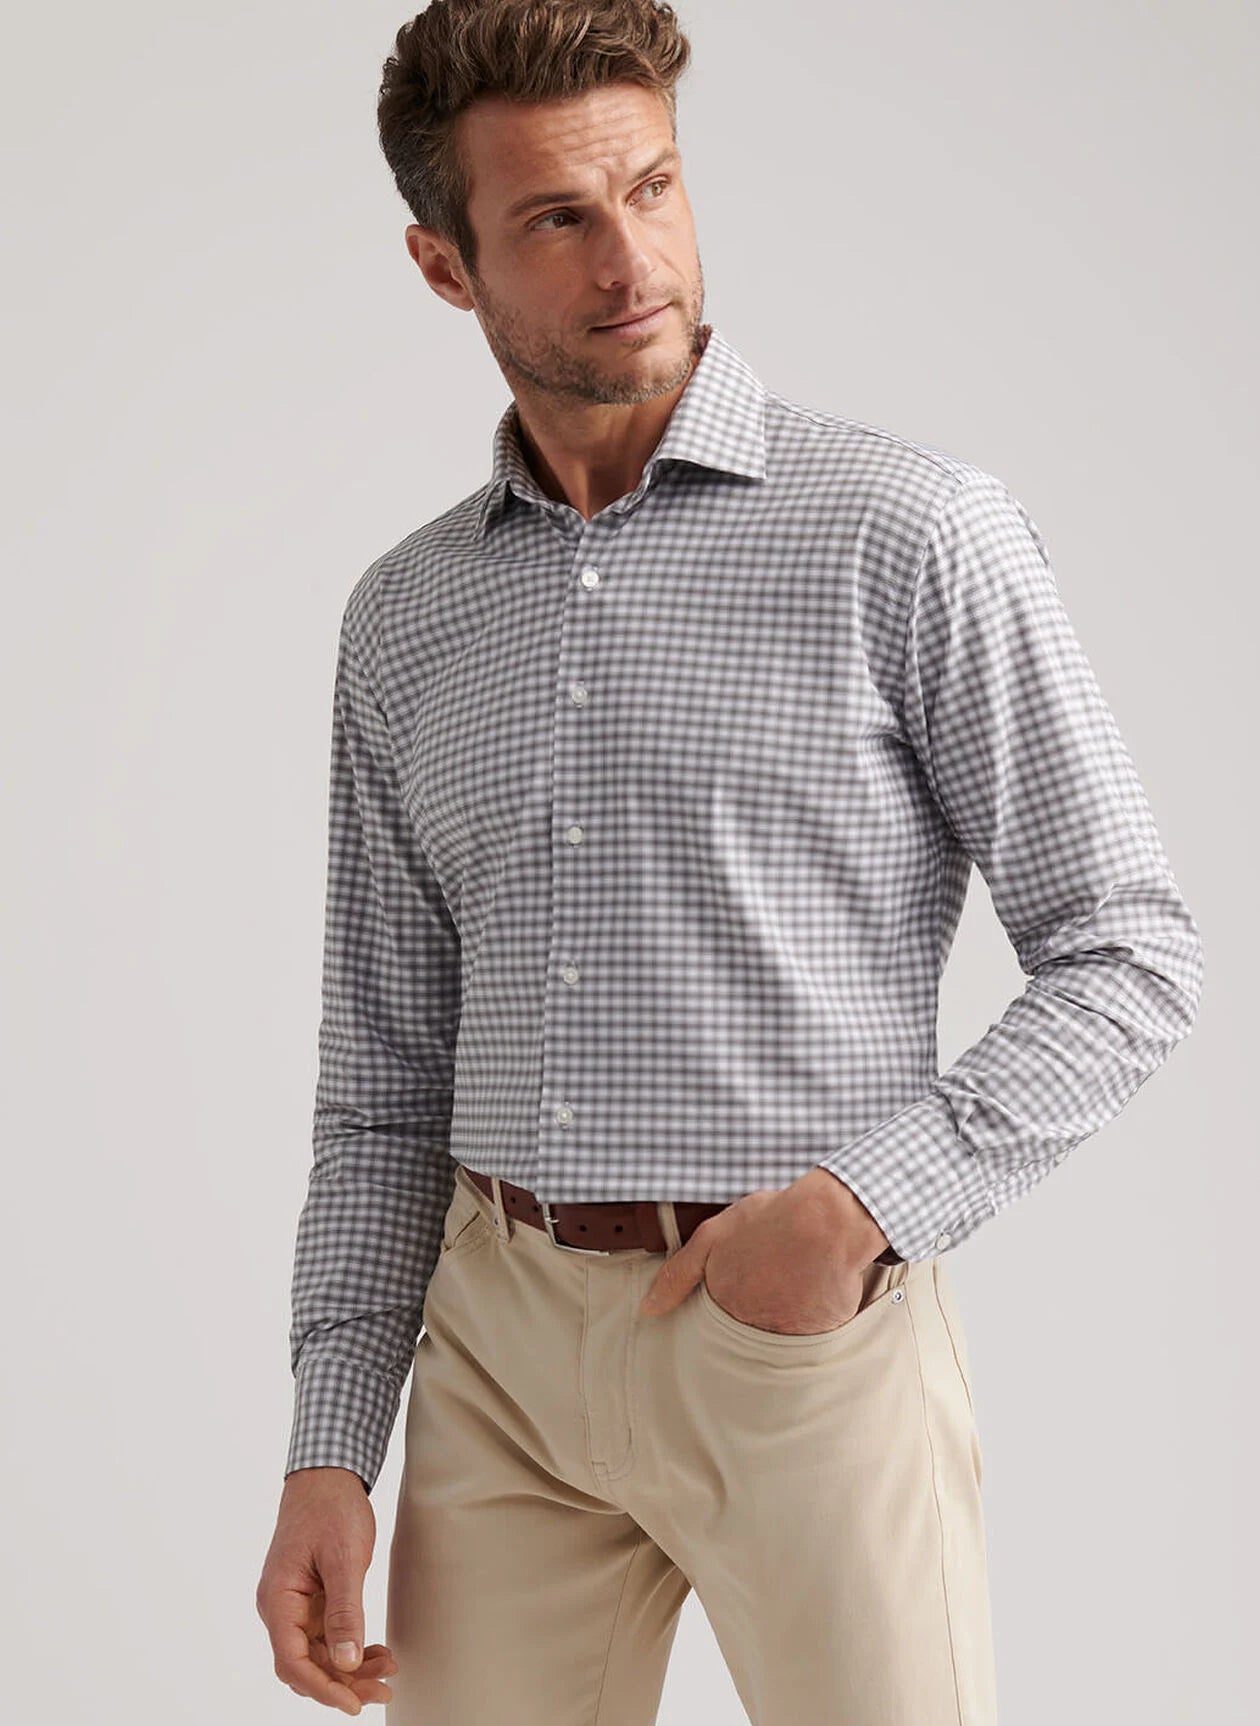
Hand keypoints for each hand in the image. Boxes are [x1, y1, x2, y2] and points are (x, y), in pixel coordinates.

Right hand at [256, 1466, 398, 1714]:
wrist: (327, 1476)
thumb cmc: (331, 1509)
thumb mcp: (343, 1558)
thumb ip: (344, 1611)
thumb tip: (345, 1663)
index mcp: (278, 1600)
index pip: (293, 1661)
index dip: (323, 1689)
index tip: (355, 1704)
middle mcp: (280, 1609)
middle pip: (305, 1665)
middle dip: (342, 1684)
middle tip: (383, 1690)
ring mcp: (294, 1606)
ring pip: (318, 1655)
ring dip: (349, 1669)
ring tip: (387, 1669)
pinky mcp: (309, 1601)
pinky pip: (325, 1637)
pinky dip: (349, 1648)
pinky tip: (375, 1652)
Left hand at [638, 1170, 885, 1330]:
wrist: (827, 1223)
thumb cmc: (770, 1222)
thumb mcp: (712, 1237)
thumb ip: (677, 1275)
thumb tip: (648, 1309)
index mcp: (725, 1308)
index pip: (717, 1325)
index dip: (731, 1301)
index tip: (744, 1284)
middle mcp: (755, 1330)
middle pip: (749, 1331)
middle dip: (757, 1309)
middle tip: (771, 1281)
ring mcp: (789, 1337)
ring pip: (779, 1336)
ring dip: (784, 1316)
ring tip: (793, 1284)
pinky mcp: (821, 1337)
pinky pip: (812, 1335)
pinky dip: (813, 1317)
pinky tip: (814, 1290)